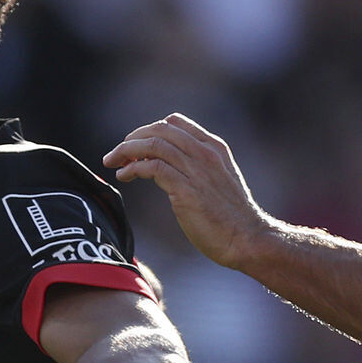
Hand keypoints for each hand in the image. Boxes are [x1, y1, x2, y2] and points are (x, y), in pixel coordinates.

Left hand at [104, 115, 274, 271]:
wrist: (248, 239)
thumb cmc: (232, 218)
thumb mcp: (218, 182)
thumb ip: (198, 170)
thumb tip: (170, 171)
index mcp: (213, 147)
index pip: (175, 123)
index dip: (150, 130)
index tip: (135, 146)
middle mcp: (205, 153)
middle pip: (159, 129)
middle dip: (133, 138)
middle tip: (116, 154)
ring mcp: (196, 169)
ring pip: (152, 144)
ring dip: (127, 151)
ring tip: (113, 163)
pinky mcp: (186, 189)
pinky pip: (152, 166)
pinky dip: (133, 168)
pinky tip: (125, 177)